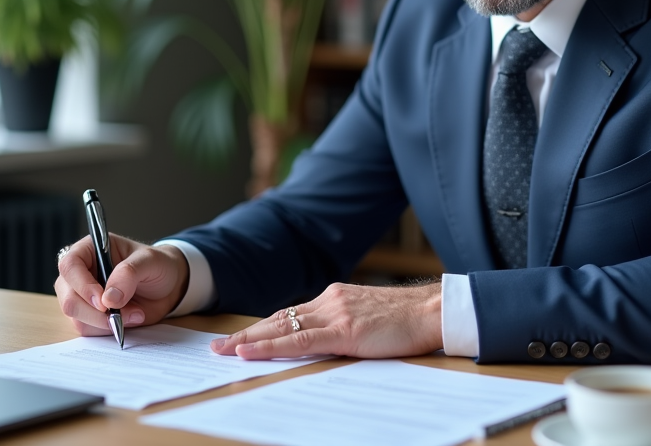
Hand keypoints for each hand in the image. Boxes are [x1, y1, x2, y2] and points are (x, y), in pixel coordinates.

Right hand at [54, 235, 188, 336]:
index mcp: (90, 250)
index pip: (69, 265)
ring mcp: (82, 296)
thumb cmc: (157, 265)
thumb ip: (129, 273)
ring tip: (133, 312)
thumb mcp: (150, 261)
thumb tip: (108, 298)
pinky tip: (128, 318)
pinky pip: (88, 330)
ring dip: (105, 322)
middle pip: (68, 298)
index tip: (103, 301)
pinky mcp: (89, 316)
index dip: (82, 285)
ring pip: (76, 317)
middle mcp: (80, 273)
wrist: (169, 288)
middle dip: (94, 312)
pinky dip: (109, 329)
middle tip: (119, 313)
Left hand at [211, 282, 442, 359]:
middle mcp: (330, 300)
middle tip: (217, 346)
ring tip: (222, 352)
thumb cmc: (408, 320)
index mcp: (336, 298)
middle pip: (278, 318)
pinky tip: (249, 352)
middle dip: (246, 333)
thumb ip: (345, 326)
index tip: (241, 338)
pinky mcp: (343, 331)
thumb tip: (326, 343)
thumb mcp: (370, 320)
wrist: (433, 312)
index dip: (263, 327)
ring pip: (281, 327)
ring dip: (248, 340)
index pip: (291, 314)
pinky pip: (298, 340)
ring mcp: (335, 313)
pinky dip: (269, 346)